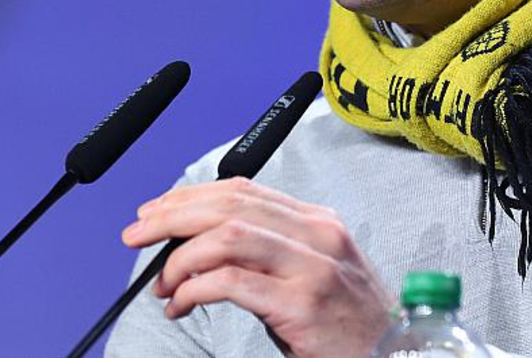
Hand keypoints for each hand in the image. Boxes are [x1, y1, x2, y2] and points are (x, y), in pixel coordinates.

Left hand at [122, 177, 395, 356]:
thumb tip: (201, 246)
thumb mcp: (315, 271)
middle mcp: (317, 234)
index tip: (155, 212)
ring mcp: (313, 267)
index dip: (190, 196)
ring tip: (163, 284)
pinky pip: (232, 282)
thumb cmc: (348, 322)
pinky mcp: (303, 303)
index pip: (242, 191)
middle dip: (172, 215)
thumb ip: (271, 251)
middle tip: (137, 234)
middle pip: (229, 205)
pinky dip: (194, 289)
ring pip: (227, 236)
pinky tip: (182, 303)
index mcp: (316, 221)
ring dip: (180, 256)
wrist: (395, 353)